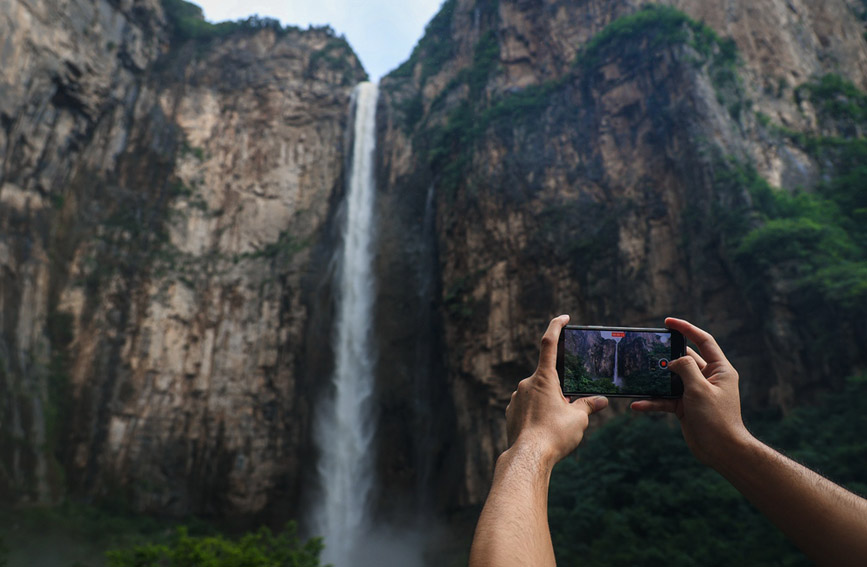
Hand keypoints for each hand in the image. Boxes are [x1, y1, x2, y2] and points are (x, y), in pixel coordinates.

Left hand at [505, 314, 608, 466]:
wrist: (528, 458)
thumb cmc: (554, 435)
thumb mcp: (579, 419)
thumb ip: (589, 405)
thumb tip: (601, 401)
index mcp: (544, 378)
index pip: (549, 344)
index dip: (556, 327)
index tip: (563, 318)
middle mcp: (526, 383)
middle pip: (548, 378)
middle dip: (561, 389)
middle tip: (570, 408)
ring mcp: (516, 398)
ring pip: (537, 394)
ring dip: (549, 403)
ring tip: (558, 426)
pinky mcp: (511, 412)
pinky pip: (528, 407)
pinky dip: (538, 414)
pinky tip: (545, 431)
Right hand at [631, 317, 751, 466]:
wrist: (721, 450)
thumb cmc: (717, 419)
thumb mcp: (700, 389)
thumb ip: (686, 368)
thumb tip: (674, 361)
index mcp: (720, 369)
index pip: (703, 341)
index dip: (686, 329)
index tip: (668, 322)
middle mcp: (708, 378)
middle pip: (684, 359)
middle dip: (666, 356)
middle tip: (648, 351)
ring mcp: (696, 393)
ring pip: (672, 380)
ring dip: (656, 381)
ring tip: (639, 376)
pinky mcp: (686, 407)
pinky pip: (666, 399)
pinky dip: (653, 401)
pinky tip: (638, 404)